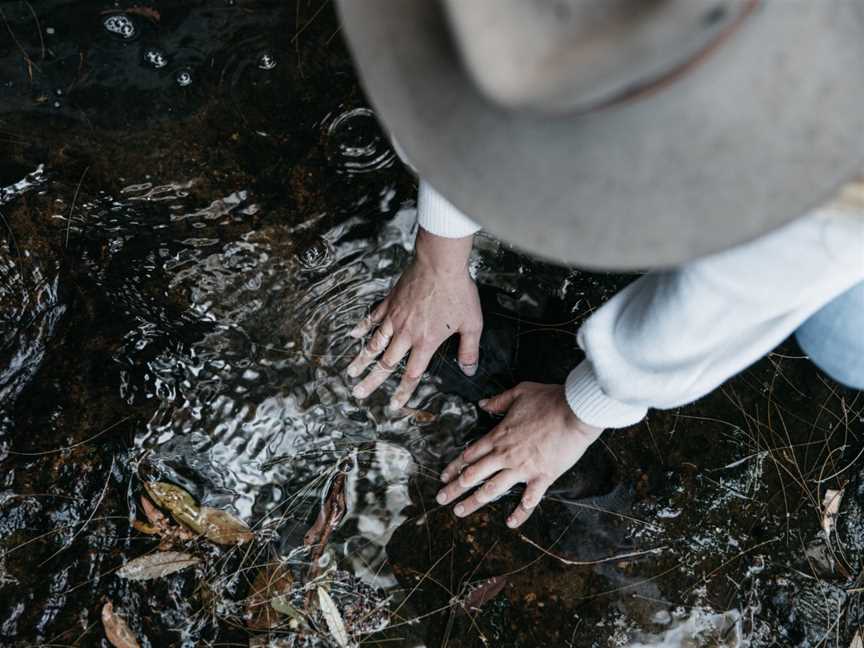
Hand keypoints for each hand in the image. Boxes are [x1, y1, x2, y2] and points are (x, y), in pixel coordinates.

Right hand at [346, 229, 482, 408]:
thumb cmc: (457, 292)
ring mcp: (395, 317)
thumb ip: (469, 350)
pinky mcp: (390, 302)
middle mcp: (406, 333)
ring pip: (375, 343)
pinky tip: (353, 335)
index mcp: (426, 342)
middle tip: (359, 393)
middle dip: (372, 381)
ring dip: (362, 359)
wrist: (440, 264)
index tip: (393, 404)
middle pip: (386, 363)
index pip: (412, 374)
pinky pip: (372, 317)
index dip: (402, 391)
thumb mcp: (472, 324)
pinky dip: (362, 327)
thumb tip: (469, 370)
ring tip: (351, 371)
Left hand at [436, 382, 603, 527]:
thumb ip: (498, 400)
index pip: (470, 454)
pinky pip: (529, 499)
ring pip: (492, 489)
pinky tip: (510, 523)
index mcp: (499, 436)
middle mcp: (506, 455)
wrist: (575, 411)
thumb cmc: (549, 399)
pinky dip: (520, 513)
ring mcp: (523, 468)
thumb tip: (482, 403)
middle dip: (454, 488)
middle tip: (441, 499)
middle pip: (473, 474)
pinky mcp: (542, 477)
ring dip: (474, 502)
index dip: (455, 466)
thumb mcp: (519, 392)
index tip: (443, 477)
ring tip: (460, 512)